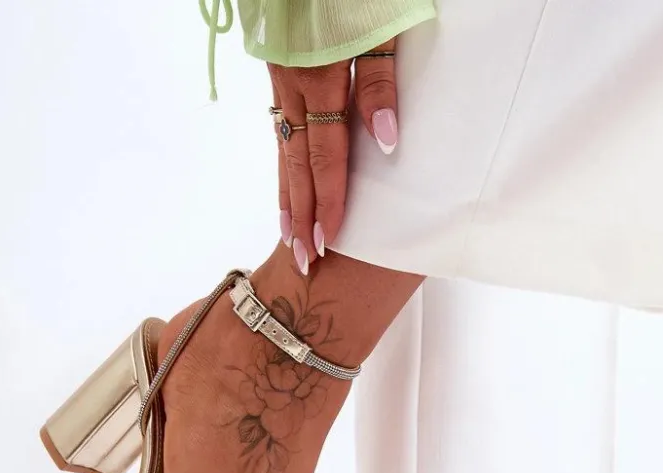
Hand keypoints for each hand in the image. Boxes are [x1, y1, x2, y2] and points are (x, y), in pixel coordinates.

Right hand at [269, 41, 398, 275]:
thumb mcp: (379, 19)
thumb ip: (379, 78)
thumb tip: (384, 140)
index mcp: (320, 74)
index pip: (325, 155)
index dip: (327, 200)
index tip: (327, 242)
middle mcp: (293, 81)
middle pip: (298, 161)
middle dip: (301, 214)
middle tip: (300, 260)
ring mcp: (280, 73)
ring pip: (282, 144)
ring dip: (286, 191)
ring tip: (288, 231)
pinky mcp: (278, 61)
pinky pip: (279, 121)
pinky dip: (282, 155)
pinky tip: (286, 172)